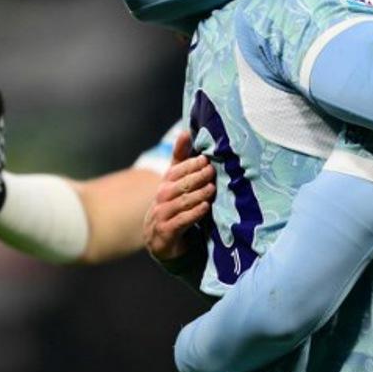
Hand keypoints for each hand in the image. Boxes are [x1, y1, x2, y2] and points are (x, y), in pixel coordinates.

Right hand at [144, 133, 216, 261]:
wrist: (160, 239)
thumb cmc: (173, 204)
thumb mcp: (176, 182)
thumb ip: (181, 159)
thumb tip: (185, 132)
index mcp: (166, 183)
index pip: (176, 170)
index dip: (190, 164)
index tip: (205, 159)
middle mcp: (162, 198)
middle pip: (179, 185)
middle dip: (196, 177)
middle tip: (211, 171)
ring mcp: (162, 215)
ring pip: (181, 202)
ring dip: (197, 195)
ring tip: (212, 189)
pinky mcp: (167, 231)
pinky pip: (182, 220)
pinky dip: (194, 213)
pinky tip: (205, 207)